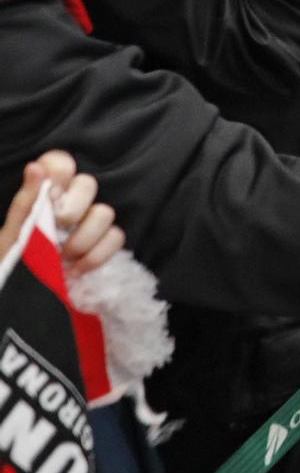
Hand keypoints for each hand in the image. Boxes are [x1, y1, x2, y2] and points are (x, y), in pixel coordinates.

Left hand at [0, 151, 124, 276]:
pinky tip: (78, 270)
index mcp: (41, 198)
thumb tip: (35, 167)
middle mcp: (68, 206)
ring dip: (84, 238)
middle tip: (58, 230)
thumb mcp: (11, 238)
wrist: (21, 309)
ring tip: (65, 259)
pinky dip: (97, 255)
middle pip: (88, 184)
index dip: (61, 171)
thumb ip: (26, 204)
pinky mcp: (104, 246)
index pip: (60, 163)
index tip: (52, 194)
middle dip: (74, 209)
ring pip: (105, 213)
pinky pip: (116, 237)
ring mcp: (88, 227)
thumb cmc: (10, 269)